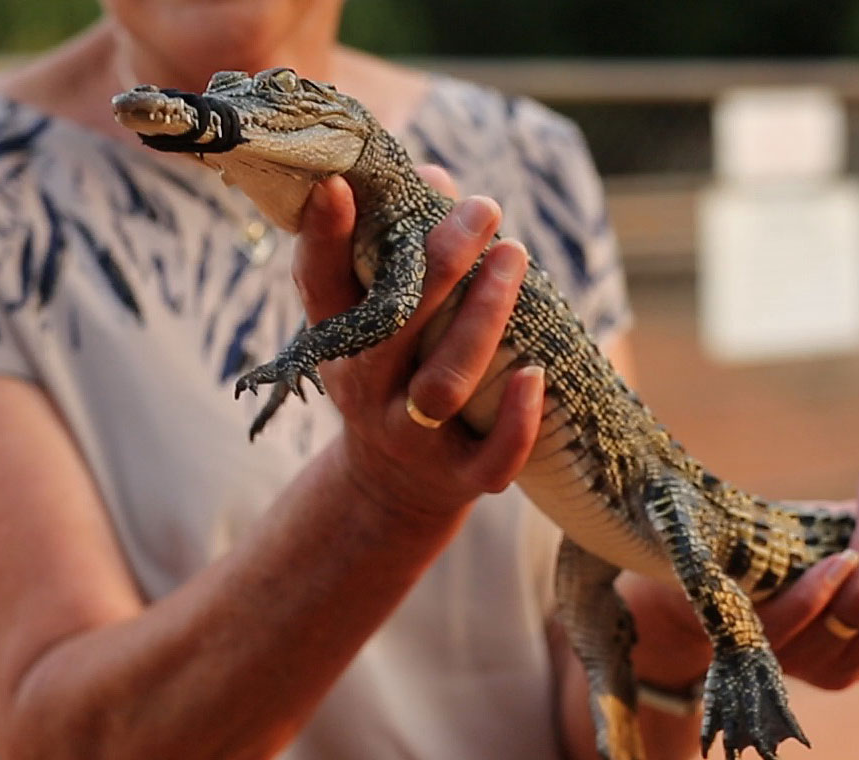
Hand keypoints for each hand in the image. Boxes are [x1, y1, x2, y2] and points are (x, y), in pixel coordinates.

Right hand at [291, 168, 543, 522]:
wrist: (392, 486)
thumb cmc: (391, 372)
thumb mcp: (374, 317)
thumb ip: (397, 248)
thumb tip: (434, 173)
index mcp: (338, 341)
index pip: (320, 284)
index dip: (323, 236)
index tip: (339, 182)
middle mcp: (366, 388)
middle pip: (394, 327)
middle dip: (440, 263)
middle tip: (483, 208)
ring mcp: (411, 438)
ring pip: (444, 384)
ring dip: (482, 320)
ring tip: (515, 256)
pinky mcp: (459, 478)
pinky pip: (492, 457)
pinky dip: (518, 420)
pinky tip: (538, 374)